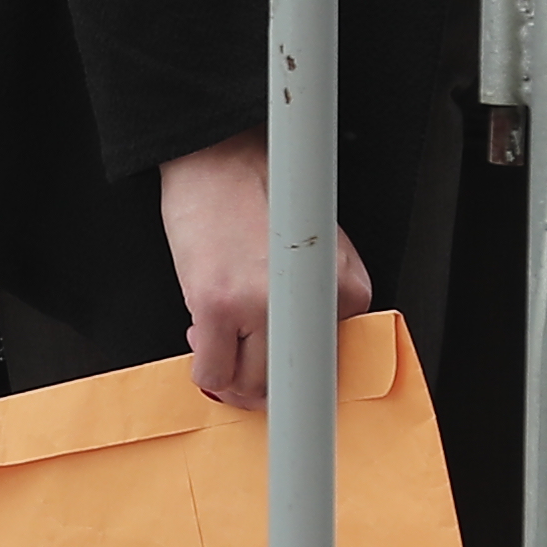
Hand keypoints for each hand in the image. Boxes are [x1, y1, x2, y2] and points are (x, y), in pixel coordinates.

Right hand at [156, 129, 377, 412]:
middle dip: (262, 384)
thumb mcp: (320, 248)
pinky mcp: (217, 306)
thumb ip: (320, 303)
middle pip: (288, 385)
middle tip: (244, 359)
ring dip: (232, 379)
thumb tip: (296, 357)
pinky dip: (206, 373)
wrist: (221, 155)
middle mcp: (309, 302)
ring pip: (249, 387)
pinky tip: (201, 339)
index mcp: (346, 289)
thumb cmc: (264, 195)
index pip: (332, 366)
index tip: (288, 390)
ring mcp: (261, 307)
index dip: (300, 380)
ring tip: (222, 344)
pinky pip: (211, 374)